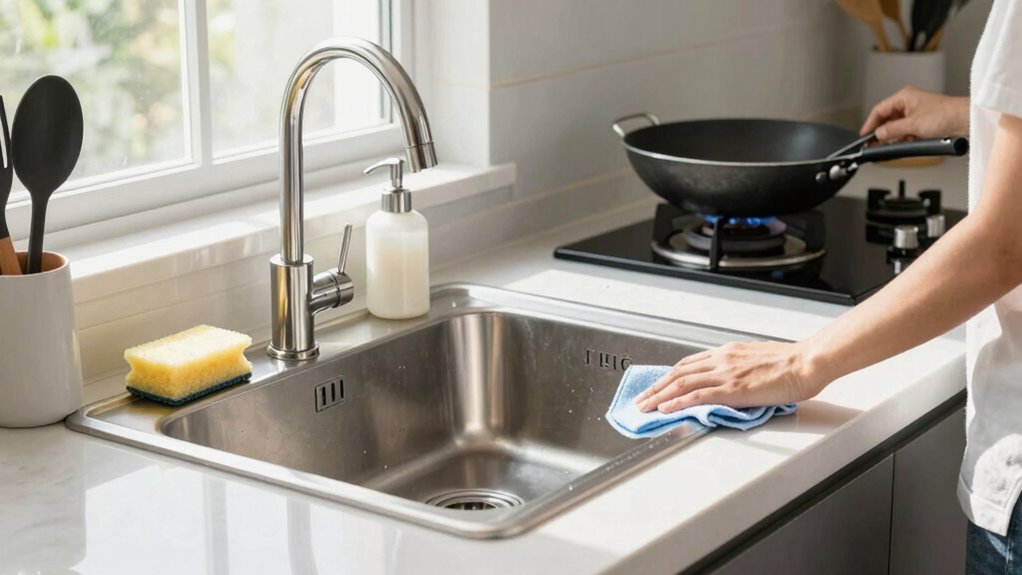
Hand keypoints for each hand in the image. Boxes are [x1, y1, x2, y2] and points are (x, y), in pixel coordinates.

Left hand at [634, 341, 826, 413]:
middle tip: (642, 398)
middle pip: (678, 373)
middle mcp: (721, 360)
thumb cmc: (791, 362)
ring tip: (645, 406)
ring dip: (659, 396)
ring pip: (682, 384)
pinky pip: (697, 395)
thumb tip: (733, 379)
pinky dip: (677, 402)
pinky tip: (666, 408)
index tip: (659, 384)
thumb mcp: (758, 359)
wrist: (806, 362)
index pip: (689, 363)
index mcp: (727, 352)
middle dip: (657, 386)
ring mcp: (725, 374)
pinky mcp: (732, 389)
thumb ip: (740, 368)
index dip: (670, 375)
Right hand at [861, 86, 968, 142]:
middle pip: (887, 118)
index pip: (879, 110)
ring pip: (897, 126)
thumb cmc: (946, 115)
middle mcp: (910, 102)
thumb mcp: (912, 125)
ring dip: (893, 136)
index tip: (864, 136)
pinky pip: (907, 130)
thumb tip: (878, 134)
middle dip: (881, 132)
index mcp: (905, 96)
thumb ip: (891, 130)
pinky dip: (904, 138)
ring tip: (889, 145)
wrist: (967, 120)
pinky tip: (904, 144)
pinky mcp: (924, 122)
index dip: (870, 124)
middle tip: (873, 144)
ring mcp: (917, 112)